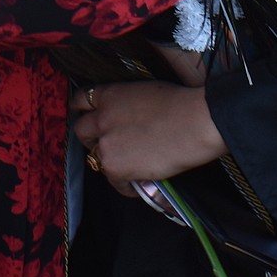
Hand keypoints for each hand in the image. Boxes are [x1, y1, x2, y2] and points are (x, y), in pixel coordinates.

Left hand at [70, 81, 227, 195]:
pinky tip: (141, 182)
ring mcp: (106, 143)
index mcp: (110, 94)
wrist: (195, 122)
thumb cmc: (181, 104)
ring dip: (110, 162)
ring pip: (96, 158)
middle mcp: (102, 117)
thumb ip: (126, 104)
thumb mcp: (145, 92)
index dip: (84, 112)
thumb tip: (129, 120)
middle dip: (92, 138)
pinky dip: (126, 184)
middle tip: (109, 145)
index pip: (81, 100)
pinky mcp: (115, 167)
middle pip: (81, 131)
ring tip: (131, 165)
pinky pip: (114, 182)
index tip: (89, 119)